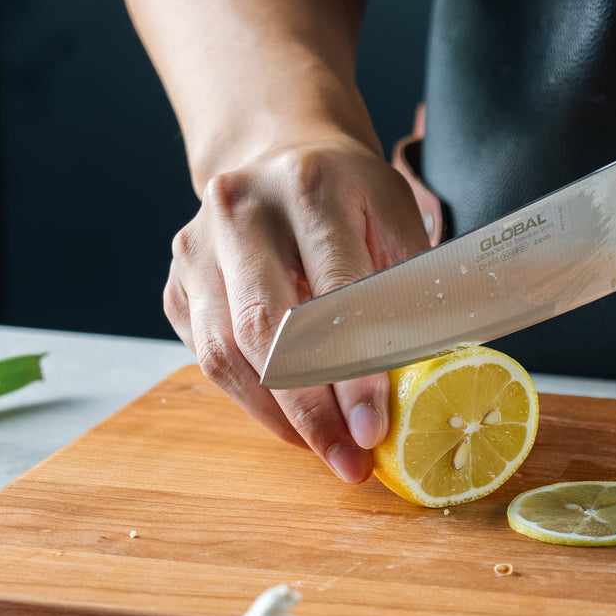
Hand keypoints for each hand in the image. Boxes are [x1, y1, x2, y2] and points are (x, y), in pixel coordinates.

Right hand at [166, 131, 429, 481]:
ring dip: (277, 416)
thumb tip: (439, 375)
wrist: (279, 155)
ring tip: (324, 450)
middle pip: (267, 332)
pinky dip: (250, 399)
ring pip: (225, 354)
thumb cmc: (351, 198)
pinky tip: (291, 419)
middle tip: (346, 460)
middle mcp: (241, 209)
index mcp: (310, 187)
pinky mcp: (176, 280)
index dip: (354, 372)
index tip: (373, 430)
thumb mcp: (399, 220)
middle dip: (310, 410)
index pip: (333, 295)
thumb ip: (414, 290)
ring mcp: (196, 245)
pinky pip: (205, 356)